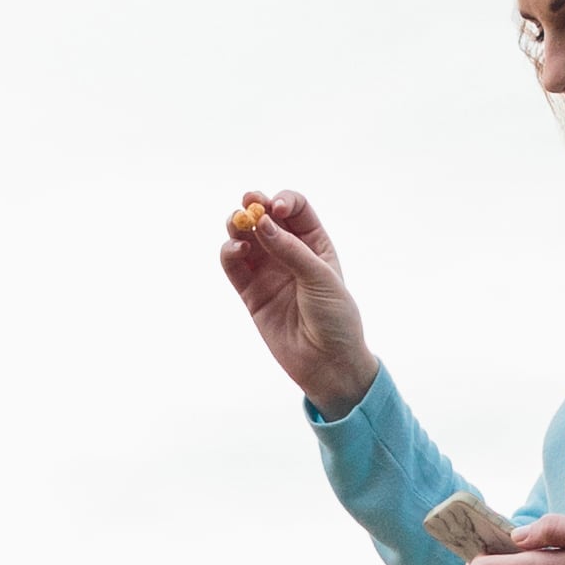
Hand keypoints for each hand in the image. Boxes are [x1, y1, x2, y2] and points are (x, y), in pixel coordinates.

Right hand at [217, 188, 376, 415]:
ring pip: (246, 239)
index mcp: (314, 244)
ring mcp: (268, 273)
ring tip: (238, 226)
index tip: (276, 209)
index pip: (295, 209)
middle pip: (266, 219)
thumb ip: (290, 250)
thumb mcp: (320, 278)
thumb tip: (262, 223)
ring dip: (237, 226)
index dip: (283, 202)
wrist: (327, 362)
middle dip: (255, 206)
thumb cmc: (335, 318)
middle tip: (248, 204)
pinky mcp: (251, 294)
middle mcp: (289, 254)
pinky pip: (234, 267)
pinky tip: (235, 249)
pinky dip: (229, 253)